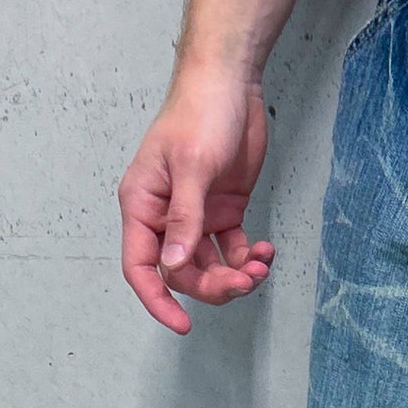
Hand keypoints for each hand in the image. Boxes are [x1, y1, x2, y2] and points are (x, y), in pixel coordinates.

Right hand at [118, 67, 275, 334]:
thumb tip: (173, 266)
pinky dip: (250, 258)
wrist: (231, 82)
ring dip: (236, 276)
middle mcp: (166, 216)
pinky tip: (266, 250)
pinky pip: (233, 250)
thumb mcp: (192, 167)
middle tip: (244, 280)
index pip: (140, 266)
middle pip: (182, 274)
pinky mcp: (224, 211)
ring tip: (261, 265)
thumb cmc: (200, 114)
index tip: (182, 324)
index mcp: (143, 205)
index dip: (157, 300)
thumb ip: (184, 220)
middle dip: (214, 286)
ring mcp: (196, 215)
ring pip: (210, 267)